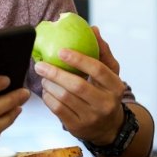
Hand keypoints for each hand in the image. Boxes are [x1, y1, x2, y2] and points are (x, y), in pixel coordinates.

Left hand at [34, 26, 124, 144]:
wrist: (109, 127)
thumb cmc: (105, 92)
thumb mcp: (110, 73)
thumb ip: (102, 51)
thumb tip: (93, 29)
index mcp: (116, 87)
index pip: (98, 70)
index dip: (78, 59)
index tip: (61, 50)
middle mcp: (106, 104)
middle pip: (77, 86)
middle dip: (55, 73)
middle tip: (40, 64)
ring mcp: (92, 118)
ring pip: (64, 98)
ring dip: (49, 84)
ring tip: (43, 76)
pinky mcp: (78, 127)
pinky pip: (57, 109)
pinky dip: (48, 97)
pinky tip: (46, 89)